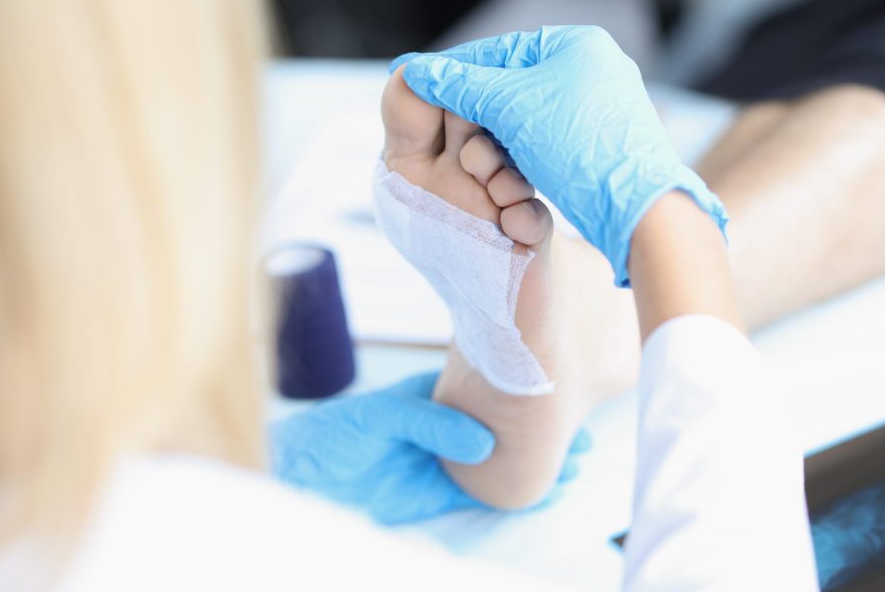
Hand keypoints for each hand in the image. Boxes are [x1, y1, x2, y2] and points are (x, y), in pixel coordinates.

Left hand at [269, 371, 591, 523]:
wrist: (301, 478)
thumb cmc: (331, 434)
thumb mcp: (377, 418)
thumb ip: (427, 424)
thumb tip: (482, 442)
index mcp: (431, 396)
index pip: (489, 389)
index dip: (524, 393)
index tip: (559, 394)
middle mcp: (444, 427)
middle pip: (505, 427)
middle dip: (542, 431)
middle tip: (583, 436)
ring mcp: (443, 461)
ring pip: (501, 462)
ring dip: (536, 464)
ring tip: (576, 466)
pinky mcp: (435, 493)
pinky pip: (482, 494)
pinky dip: (513, 495)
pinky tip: (540, 493)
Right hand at [391, 25, 726, 286]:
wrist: (635, 208)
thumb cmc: (577, 146)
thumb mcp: (509, 107)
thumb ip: (460, 85)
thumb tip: (417, 71)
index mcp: (578, 44)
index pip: (499, 51)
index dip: (456, 71)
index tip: (421, 86)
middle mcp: (594, 68)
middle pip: (513, 85)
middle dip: (480, 114)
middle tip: (446, 132)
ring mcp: (601, 108)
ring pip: (529, 119)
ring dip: (499, 141)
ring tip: (479, 163)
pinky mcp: (602, 145)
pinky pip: (550, 142)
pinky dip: (525, 156)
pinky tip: (510, 175)